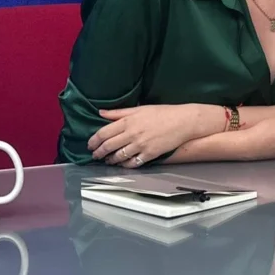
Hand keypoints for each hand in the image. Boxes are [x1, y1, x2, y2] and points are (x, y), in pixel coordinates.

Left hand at [90, 104, 214, 165]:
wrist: (183, 121)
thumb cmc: (163, 113)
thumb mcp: (140, 108)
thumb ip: (119, 112)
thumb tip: (101, 112)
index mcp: (128, 121)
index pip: (104, 133)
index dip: (94, 140)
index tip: (90, 144)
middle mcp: (132, 134)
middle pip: (108, 146)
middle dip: (99, 152)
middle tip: (95, 155)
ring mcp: (140, 145)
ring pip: (118, 156)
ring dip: (110, 160)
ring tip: (108, 160)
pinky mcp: (149, 154)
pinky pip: (132, 163)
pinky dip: (124, 165)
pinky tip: (122, 164)